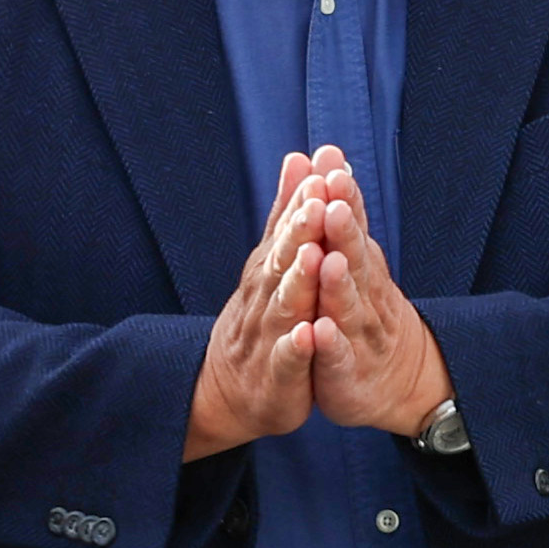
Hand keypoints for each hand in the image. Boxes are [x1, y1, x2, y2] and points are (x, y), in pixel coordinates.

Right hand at [182, 151, 349, 459]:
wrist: (227, 390)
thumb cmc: (260, 317)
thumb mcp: (273, 262)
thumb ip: (287, 214)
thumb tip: (299, 157)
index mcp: (270, 268)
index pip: (288, 229)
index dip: (304, 201)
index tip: (322, 170)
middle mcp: (265, 296)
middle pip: (283, 260)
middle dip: (300, 231)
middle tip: (317, 202)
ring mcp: (268, 336)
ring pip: (284, 305)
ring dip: (298, 280)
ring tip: (314, 255)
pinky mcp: (276, 376)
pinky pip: (286, 360)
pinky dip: (296, 348)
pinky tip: (308, 336)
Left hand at [288, 157, 455, 436]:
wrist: (400, 378)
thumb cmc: (368, 309)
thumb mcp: (356, 257)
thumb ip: (343, 210)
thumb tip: (329, 155)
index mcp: (361, 264)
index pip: (353, 225)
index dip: (344, 198)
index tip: (332, 166)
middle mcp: (366, 293)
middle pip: (355, 258)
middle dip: (345, 231)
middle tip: (335, 202)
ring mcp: (359, 332)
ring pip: (348, 305)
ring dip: (339, 283)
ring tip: (329, 261)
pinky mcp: (347, 369)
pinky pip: (338, 356)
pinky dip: (330, 344)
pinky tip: (319, 332)